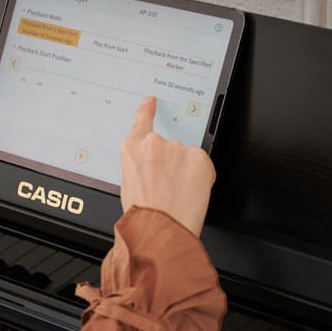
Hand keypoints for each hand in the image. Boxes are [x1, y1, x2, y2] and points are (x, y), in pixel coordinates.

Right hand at [119, 96, 215, 236]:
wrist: (160, 229)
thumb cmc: (142, 215)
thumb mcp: (128, 186)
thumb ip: (140, 167)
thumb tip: (153, 169)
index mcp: (131, 149)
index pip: (141, 120)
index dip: (147, 109)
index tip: (152, 101)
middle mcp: (153, 143)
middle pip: (168, 148)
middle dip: (172, 165)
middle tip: (168, 189)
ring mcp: (176, 148)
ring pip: (187, 158)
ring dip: (186, 173)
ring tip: (177, 195)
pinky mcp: (198, 157)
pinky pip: (202, 166)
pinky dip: (200, 178)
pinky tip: (190, 193)